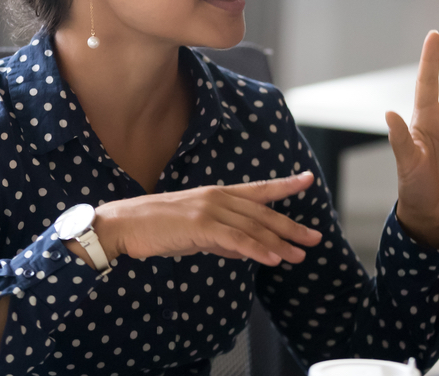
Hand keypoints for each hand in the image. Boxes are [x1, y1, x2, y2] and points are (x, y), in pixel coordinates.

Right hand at [88, 172, 322, 265]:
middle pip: (263, 213)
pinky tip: (272, 258)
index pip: (258, 189)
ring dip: (279, 243)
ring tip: (299, 255)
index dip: (285, 185)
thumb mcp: (196, 232)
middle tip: (314, 238)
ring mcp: (210, 209)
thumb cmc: (157, 228)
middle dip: (291, 227)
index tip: (307, 180)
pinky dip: (256, 249)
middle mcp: (218, 197)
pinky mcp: (200, 225)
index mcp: (217, 194)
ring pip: (253, 227)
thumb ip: (222, 238)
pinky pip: (235, 239)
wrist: (124, 225)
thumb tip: (244, 250)